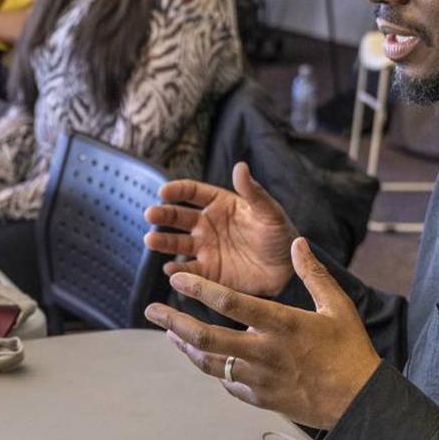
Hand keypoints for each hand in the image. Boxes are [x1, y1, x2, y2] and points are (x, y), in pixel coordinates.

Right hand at [144, 161, 298, 299]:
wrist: (288, 270)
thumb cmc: (280, 236)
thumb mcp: (269, 212)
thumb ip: (253, 192)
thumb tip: (240, 166)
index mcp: (220, 204)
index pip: (192, 193)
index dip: (177, 190)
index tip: (164, 191)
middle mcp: (207, 225)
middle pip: (178, 217)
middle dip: (163, 215)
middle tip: (150, 214)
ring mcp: (206, 248)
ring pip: (177, 243)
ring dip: (162, 241)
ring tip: (151, 240)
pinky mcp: (208, 272)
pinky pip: (188, 270)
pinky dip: (177, 270)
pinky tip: (170, 269)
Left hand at [145, 238, 378, 428]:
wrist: (360, 403)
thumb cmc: (350, 351)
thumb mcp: (338, 307)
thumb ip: (313, 274)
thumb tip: (297, 243)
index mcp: (282, 324)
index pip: (229, 302)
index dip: (198, 288)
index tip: (176, 278)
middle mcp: (264, 352)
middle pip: (205, 337)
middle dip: (172, 322)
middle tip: (151, 310)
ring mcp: (259, 378)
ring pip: (208, 362)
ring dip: (184, 346)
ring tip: (168, 332)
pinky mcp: (259, 398)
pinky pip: (225, 381)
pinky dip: (211, 366)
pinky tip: (202, 355)